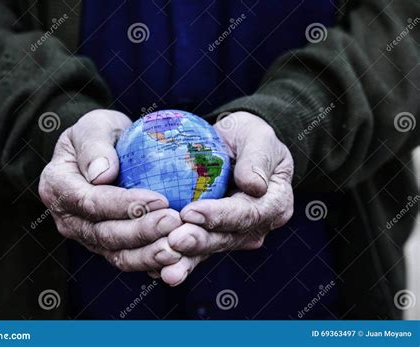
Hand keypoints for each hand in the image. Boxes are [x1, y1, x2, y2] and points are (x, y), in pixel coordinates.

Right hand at [39, 110, 182, 271]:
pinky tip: (176, 258)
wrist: (103, 152)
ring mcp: (85, 236)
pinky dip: (151, 261)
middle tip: (175, 222)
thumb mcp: (95, 125)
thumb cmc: (101, 134)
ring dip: (149, 254)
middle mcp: (67, 218)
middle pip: (105, 233)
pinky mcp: (105, 246)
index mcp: (58, 186)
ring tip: (178, 248)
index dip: (125, 204)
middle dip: (142, 232)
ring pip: (117, 254)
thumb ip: (94, 144)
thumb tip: (101, 174)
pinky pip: (128, 259)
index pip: (91, 202)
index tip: (160, 199)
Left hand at [157, 112, 293, 285]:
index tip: (190, 211)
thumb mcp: (258, 137)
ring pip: (208, 250)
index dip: (219, 215)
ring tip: (165, 269)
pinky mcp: (212, 237)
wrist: (234, 147)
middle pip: (226, 238)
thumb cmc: (247, 137)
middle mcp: (255, 226)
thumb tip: (254, 185)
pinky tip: (156, 269)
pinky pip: (194, 251)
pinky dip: (176, 260)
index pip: (247, 213)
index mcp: (273, 204)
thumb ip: (258, 158)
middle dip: (198, 242)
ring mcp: (233, 235)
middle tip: (173, 241)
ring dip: (185, 260)